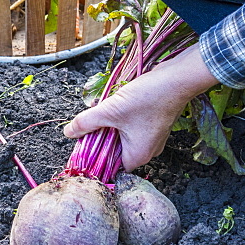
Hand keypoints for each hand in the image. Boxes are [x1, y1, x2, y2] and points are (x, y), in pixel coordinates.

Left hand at [63, 44, 218, 170]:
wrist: (176, 78)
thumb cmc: (147, 98)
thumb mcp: (110, 111)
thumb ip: (86, 123)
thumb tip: (68, 132)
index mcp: (138, 156)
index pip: (110, 166)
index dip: (94, 157)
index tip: (81, 144)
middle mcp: (147, 151)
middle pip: (115, 151)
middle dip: (101, 137)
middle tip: (89, 124)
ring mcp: (152, 137)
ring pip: (122, 136)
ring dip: (110, 124)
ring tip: (103, 110)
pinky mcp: (154, 123)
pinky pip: (131, 126)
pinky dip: (121, 118)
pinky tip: (116, 104)